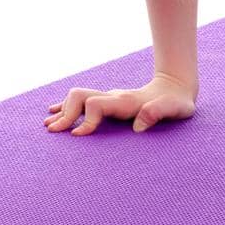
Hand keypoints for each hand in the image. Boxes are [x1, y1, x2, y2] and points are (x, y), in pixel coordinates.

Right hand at [44, 73, 197, 135]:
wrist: (176, 87)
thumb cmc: (177, 103)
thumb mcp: (175, 109)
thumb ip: (157, 113)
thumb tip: (138, 127)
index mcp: (125, 101)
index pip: (95, 105)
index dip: (85, 120)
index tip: (76, 136)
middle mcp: (113, 97)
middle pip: (80, 97)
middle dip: (65, 114)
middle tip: (53, 131)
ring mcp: (110, 97)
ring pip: (78, 97)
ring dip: (63, 111)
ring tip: (48, 125)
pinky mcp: (109, 101)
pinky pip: (82, 101)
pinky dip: (67, 107)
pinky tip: (55, 113)